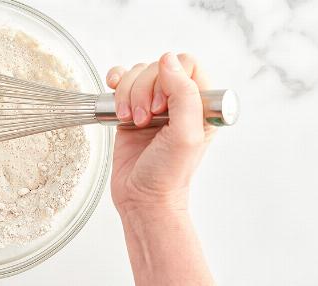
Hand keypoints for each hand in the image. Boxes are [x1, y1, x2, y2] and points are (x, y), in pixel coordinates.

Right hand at [106, 52, 214, 216]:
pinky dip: (115, 86)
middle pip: (157, 67)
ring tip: (131, 121)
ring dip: (128, 94)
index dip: (168, 79)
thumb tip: (169, 61)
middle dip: (143, 90)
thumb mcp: (185, 135)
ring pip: (137, 73)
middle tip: (145, 120)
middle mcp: (179, 101)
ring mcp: (154, 104)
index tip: (161, 107)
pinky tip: (116, 105)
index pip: (186, 64)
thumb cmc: (169, 175)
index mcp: (202, 104)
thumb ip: (184, 95)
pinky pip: (122, 81)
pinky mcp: (132, 109)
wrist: (143, 199)